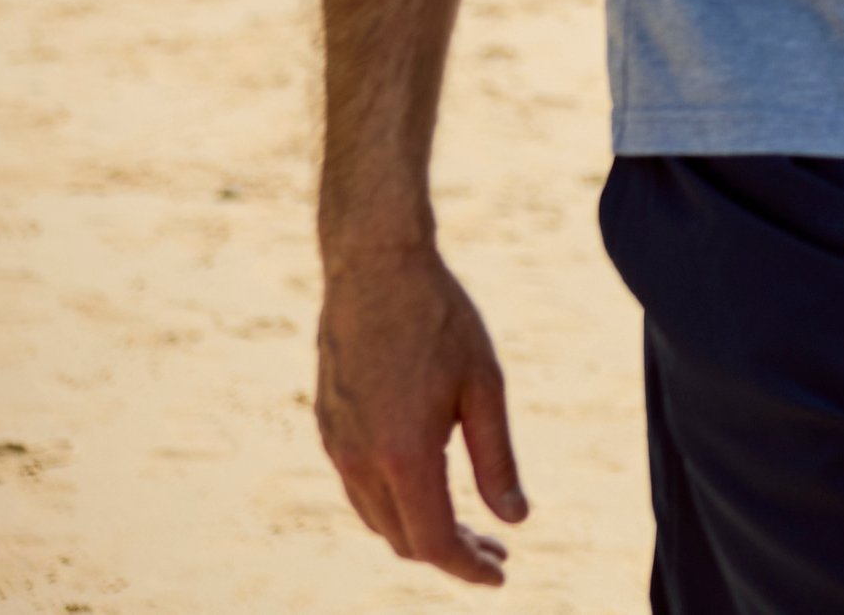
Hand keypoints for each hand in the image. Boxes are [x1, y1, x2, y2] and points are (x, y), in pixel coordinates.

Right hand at [315, 240, 526, 584]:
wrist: (374, 269)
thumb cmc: (441, 320)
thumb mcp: (485, 388)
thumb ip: (496, 459)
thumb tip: (516, 518)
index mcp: (403, 455)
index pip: (433, 541)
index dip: (468, 567)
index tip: (501, 574)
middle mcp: (359, 460)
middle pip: (403, 538)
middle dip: (451, 553)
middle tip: (498, 550)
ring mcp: (335, 446)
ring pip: (378, 518)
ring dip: (421, 531)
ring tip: (471, 527)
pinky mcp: (328, 428)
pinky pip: (360, 489)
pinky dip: (396, 504)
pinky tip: (430, 489)